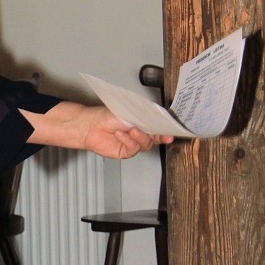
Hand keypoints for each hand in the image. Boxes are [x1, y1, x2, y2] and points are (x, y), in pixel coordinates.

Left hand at [20, 101, 171, 158]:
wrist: (90, 125)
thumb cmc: (107, 115)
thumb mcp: (129, 113)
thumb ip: (145, 119)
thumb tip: (158, 121)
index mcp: (143, 122)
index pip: (159, 126)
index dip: (168, 130)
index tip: (173, 132)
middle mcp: (140, 132)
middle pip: (156, 137)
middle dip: (159, 136)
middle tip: (161, 134)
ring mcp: (133, 143)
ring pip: (146, 144)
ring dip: (139, 137)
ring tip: (130, 129)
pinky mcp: (126, 152)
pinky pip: (133, 149)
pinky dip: (128, 141)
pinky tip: (120, 134)